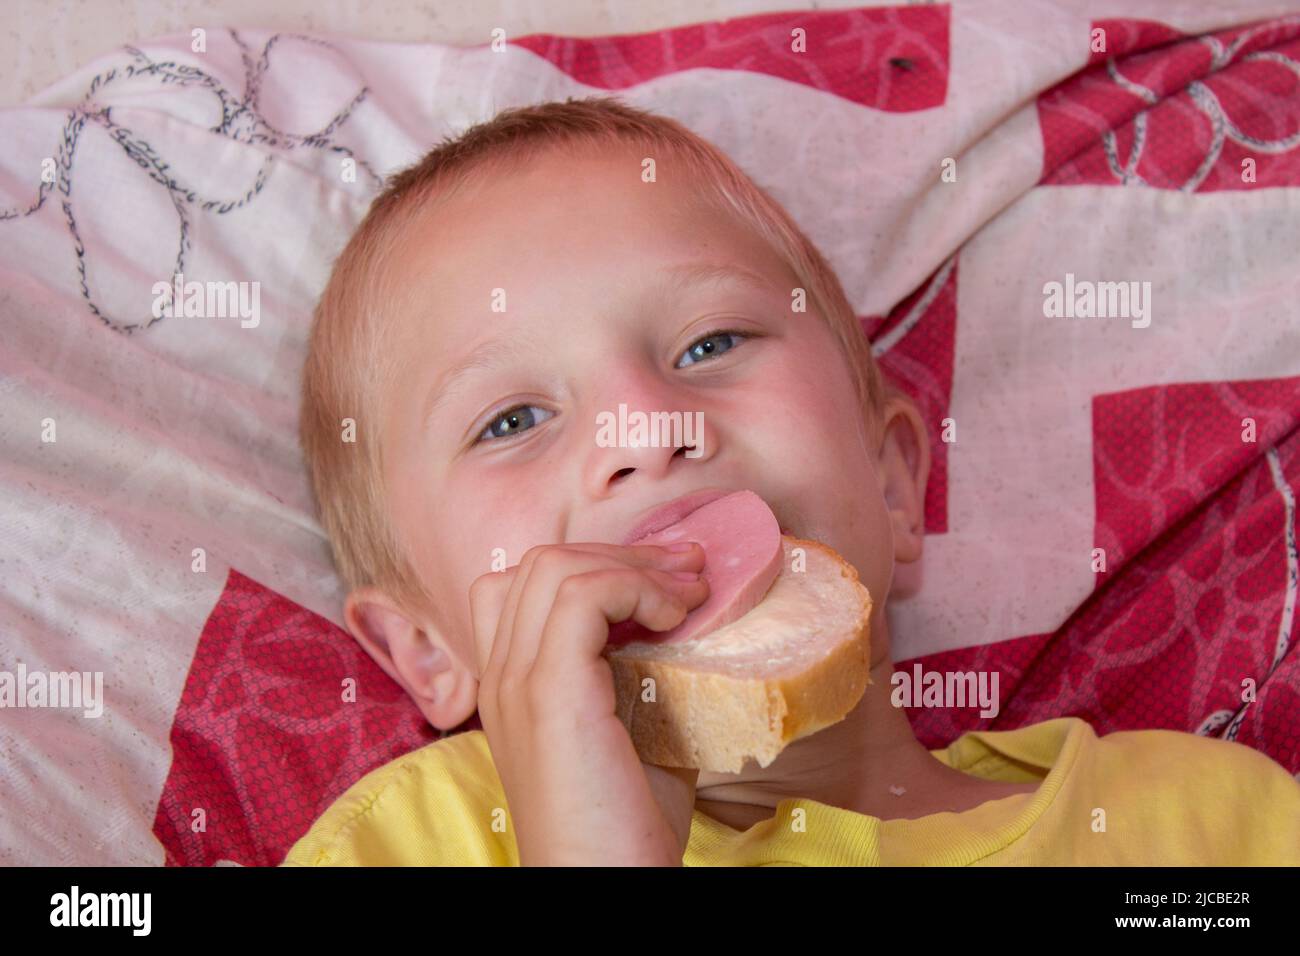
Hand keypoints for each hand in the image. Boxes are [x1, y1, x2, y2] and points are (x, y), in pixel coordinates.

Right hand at [469, 541, 707, 865]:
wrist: (605, 890)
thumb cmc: (624, 828)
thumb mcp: (638, 734)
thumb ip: (645, 678)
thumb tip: (695, 628)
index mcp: (512, 686)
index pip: (524, 585)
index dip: (595, 566)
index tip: (665, 581)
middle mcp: (502, 676)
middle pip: (541, 563)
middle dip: (623, 552)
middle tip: (691, 569)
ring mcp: (517, 680)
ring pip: (556, 565)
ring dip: (635, 564)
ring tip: (691, 590)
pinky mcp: (549, 692)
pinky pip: (583, 594)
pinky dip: (636, 587)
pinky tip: (675, 618)